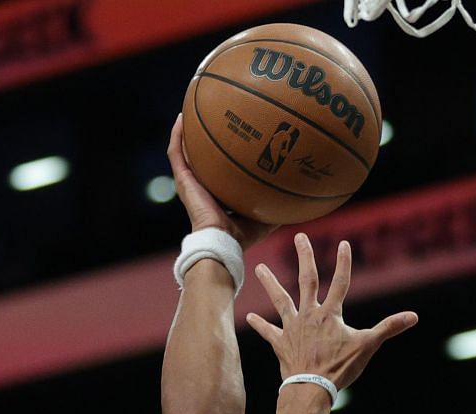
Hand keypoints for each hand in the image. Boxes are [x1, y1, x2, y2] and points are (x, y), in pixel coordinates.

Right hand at [168, 115, 275, 253]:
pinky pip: (176, 153)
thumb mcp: (264, 216)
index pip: (216, 169)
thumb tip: (299, 193)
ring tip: (189, 108)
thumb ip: (277, 203)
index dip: (220, 153)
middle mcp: (201, 185)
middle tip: (209, 113)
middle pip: (199, 155)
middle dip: (201, 136)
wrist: (221, 242)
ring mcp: (189, 182)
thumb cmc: (241, 236)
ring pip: (183, 150)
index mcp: (216, 192)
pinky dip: (177, 135)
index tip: (229, 133)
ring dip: (184, 130)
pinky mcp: (183, 180)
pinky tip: (182, 117)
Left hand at [247, 234, 417, 390]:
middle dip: (304, 257)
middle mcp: (309, 315)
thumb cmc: (340, 368)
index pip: (340, 282)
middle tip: (299, 238)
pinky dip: (260, 324)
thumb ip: (389, 328)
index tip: (343, 244)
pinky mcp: (281, 344)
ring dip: (270, 283)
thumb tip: (413, 316)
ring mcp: (293, 328)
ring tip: (259, 267)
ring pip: (280, 300)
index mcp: (330, 314)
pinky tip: (249, 316)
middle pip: (306, 280)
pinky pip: (269, 332)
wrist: (311, 388)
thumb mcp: (368, 346)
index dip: (343, 263)